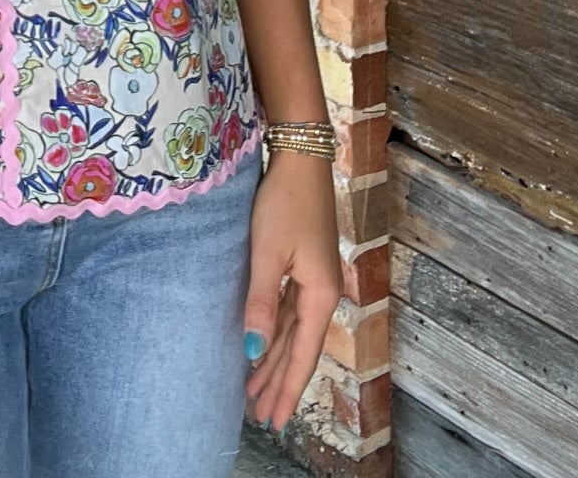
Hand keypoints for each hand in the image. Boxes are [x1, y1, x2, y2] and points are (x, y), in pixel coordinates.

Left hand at [241, 151, 342, 434]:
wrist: (302, 160)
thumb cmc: (285, 203)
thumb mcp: (267, 253)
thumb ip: (261, 302)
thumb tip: (254, 348)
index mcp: (320, 295)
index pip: (302, 354)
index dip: (287, 387)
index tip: (274, 418)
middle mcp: (323, 293)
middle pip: (299, 348)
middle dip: (280, 382)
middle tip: (263, 418)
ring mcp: (315, 280)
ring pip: (293, 332)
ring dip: (276, 360)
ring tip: (257, 391)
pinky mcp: (306, 266)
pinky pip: (290, 313)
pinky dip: (277, 334)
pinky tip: (264, 347)